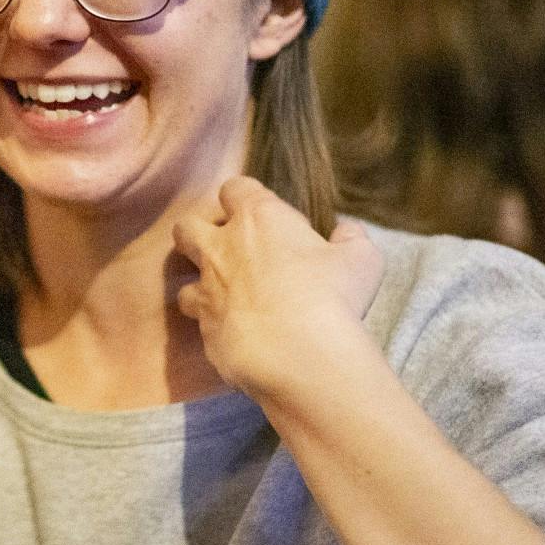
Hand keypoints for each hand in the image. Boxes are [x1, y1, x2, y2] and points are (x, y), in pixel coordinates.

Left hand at [171, 177, 382, 402]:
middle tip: (228, 249)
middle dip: (199, 233)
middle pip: (187, 227)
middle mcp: (222, 249)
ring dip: (203, 286)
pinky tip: (237, 333)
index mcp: (257, 218)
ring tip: (229, 298)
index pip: (234, 189)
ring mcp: (208, 291)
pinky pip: (200, 323)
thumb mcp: (360, 259)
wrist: (300, 356)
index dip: (244, 198)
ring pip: (183, 280)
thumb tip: (347, 231)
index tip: (263, 215)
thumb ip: (351, 238)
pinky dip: (215, 325)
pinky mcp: (205, 330)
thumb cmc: (332, 298)